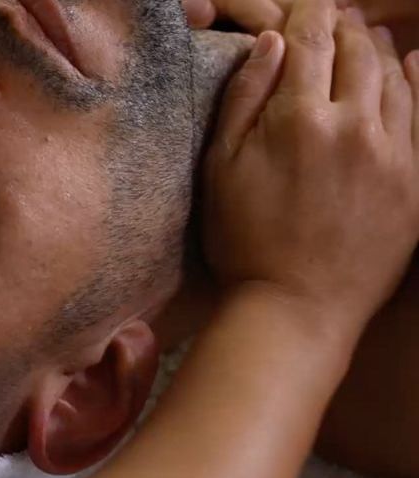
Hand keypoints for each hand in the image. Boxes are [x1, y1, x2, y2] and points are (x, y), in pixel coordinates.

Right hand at [202, 0, 418, 335]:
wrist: (296, 307)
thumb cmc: (244, 240)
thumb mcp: (220, 169)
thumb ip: (243, 99)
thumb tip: (271, 43)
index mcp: (299, 118)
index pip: (311, 40)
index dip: (309, 13)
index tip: (307, 3)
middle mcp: (353, 125)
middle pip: (358, 50)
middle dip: (345, 25)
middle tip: (336, 15)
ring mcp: (392, 152)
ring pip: (395, 77)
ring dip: (380, 48)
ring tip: (368, 34)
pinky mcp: (416, 180)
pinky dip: (416, 81)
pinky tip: (410, 65)